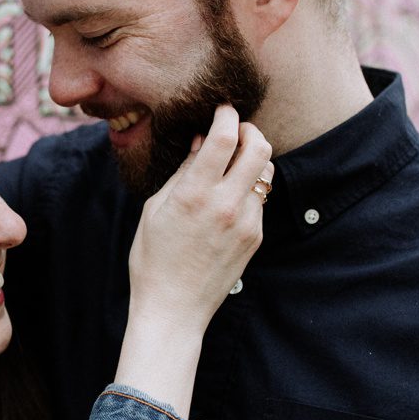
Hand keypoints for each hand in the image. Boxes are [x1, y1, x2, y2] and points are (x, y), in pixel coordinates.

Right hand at [114, 105, 269, 414]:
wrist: (173, 308)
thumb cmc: (152, 258)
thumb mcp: (155, 208)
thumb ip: (182, 171)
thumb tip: (203, 142)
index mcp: (194, 194)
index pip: (225, 138)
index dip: (227, 116)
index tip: (222, 111)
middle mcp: (225, 205)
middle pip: (260, 147)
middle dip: (250, 131)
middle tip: (236, 132)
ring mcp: (246, 222)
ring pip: (266, 171)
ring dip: (252, 159)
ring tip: (230, 166)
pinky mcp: (255, 237)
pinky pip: (260, 199)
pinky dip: (248, 188)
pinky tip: (227, 199)